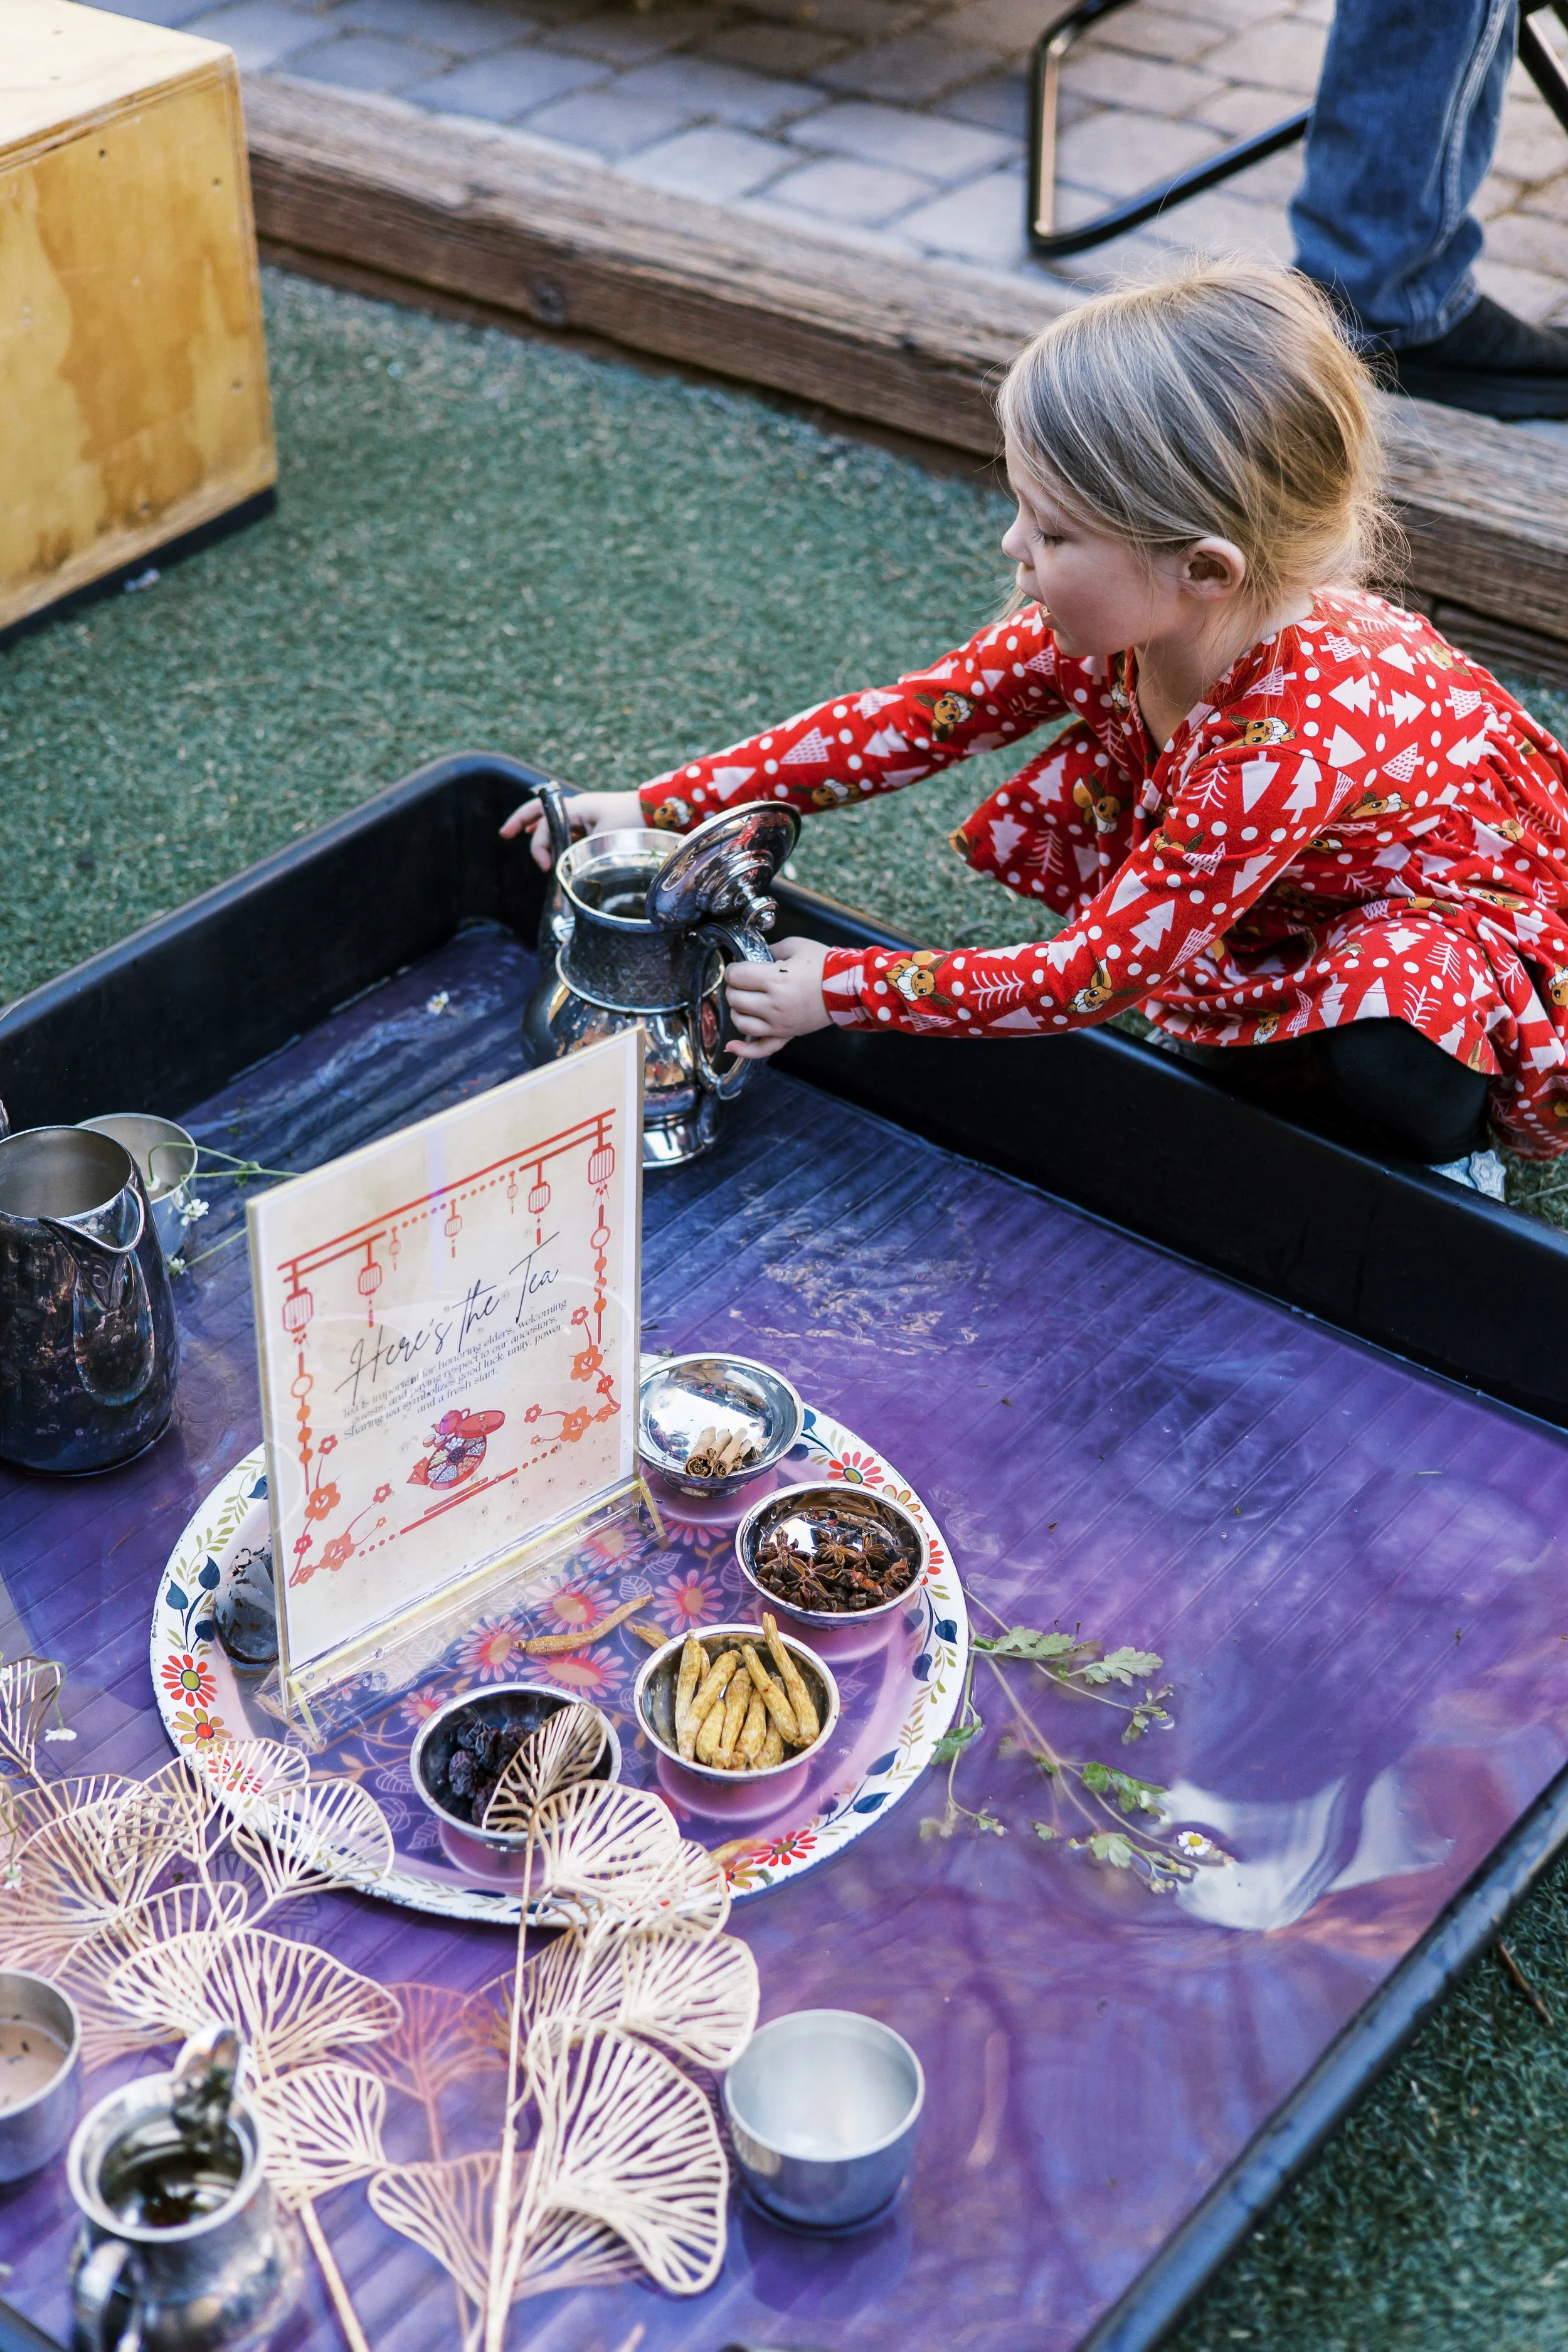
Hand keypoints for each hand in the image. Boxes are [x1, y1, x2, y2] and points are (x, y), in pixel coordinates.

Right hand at [499, 789, 647, 868]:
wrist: (659, 810)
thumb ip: (584, 855)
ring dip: (538, 828)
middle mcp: (578, 808)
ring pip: (553, 818)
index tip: (545, 868)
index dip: (539, 847)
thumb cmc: (634, 822)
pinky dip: (555, 833)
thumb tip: (567, 874)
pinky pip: (568, 826)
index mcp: (577, 808)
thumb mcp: (607, 840)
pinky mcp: (595, 822)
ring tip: (522, 836)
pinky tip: (552, 844)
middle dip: (520, 821)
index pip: (545, 825)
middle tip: (504, 833)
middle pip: (540, 811)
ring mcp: (586, 814)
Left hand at [724, 937, 831, 1059]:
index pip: (736, 976)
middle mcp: (773, 1005)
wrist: (849, 988)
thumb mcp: (796, 946)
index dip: (733, 969)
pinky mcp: (786, 1035)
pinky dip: (744, 1050)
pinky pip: (761, 1049)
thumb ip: (771, 950)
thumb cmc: (825, 965)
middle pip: (735, 999)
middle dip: (734, 987)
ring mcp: (779, 1024)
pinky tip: (731, 1045)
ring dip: (738, 1010)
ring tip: (746, 1000)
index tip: (739, 966)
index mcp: (774, 980)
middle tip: (744, 981)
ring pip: (741, 1022)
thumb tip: (755, 957)